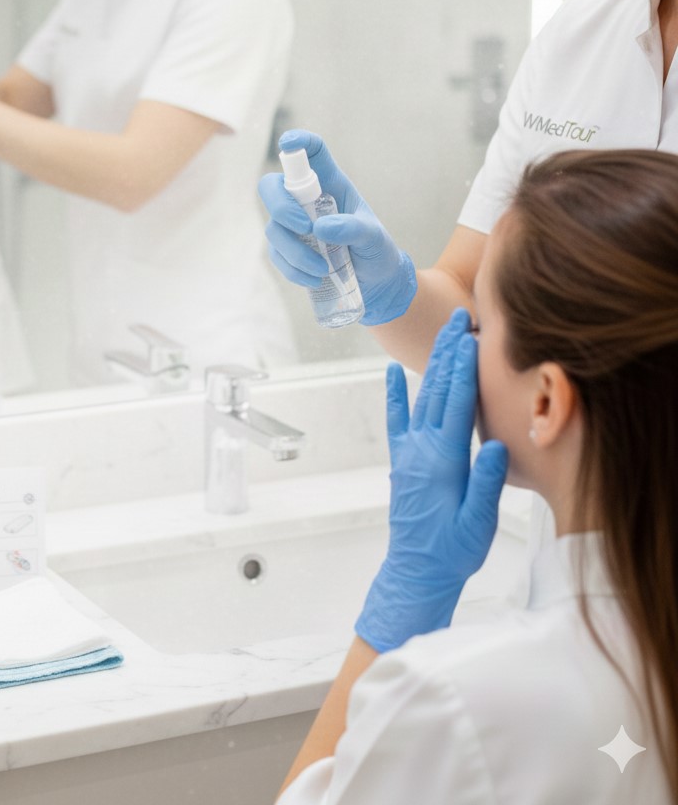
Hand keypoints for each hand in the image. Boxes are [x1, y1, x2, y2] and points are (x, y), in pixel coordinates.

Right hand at [258, 129, 417, 324]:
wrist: (375, 282)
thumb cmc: (376, 250)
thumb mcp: (373, 237)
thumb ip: (353, 229)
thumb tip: (321, 227)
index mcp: (331, 185)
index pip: (311, 154)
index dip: (299, 143)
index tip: (289, 144)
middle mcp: (307, 201)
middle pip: (272, 188)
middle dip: (281, 207)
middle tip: (304, 227)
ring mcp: (294, 226)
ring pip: (273, 228)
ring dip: (294, 251)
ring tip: (322, 269)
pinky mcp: (288, 251)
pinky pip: (276, 256)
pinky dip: (293, 269)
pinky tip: (314, 279)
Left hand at [354, 308, 508, 652]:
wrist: (415, 572)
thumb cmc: (452, 551)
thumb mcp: (478, 523)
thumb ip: (487, 484)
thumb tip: (498, 446)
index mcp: (444, 460)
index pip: (456, 404)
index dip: (464, 368)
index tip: (470, 337)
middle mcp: (422, 449)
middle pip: (437, 390)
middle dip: (447, 351)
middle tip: (457, 316)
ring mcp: (409, 453)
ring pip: (421, 399)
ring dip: (432, 364)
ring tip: (442, 334)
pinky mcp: (402, 462)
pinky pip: (397, 421)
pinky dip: (395, 395)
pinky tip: (391, 373)